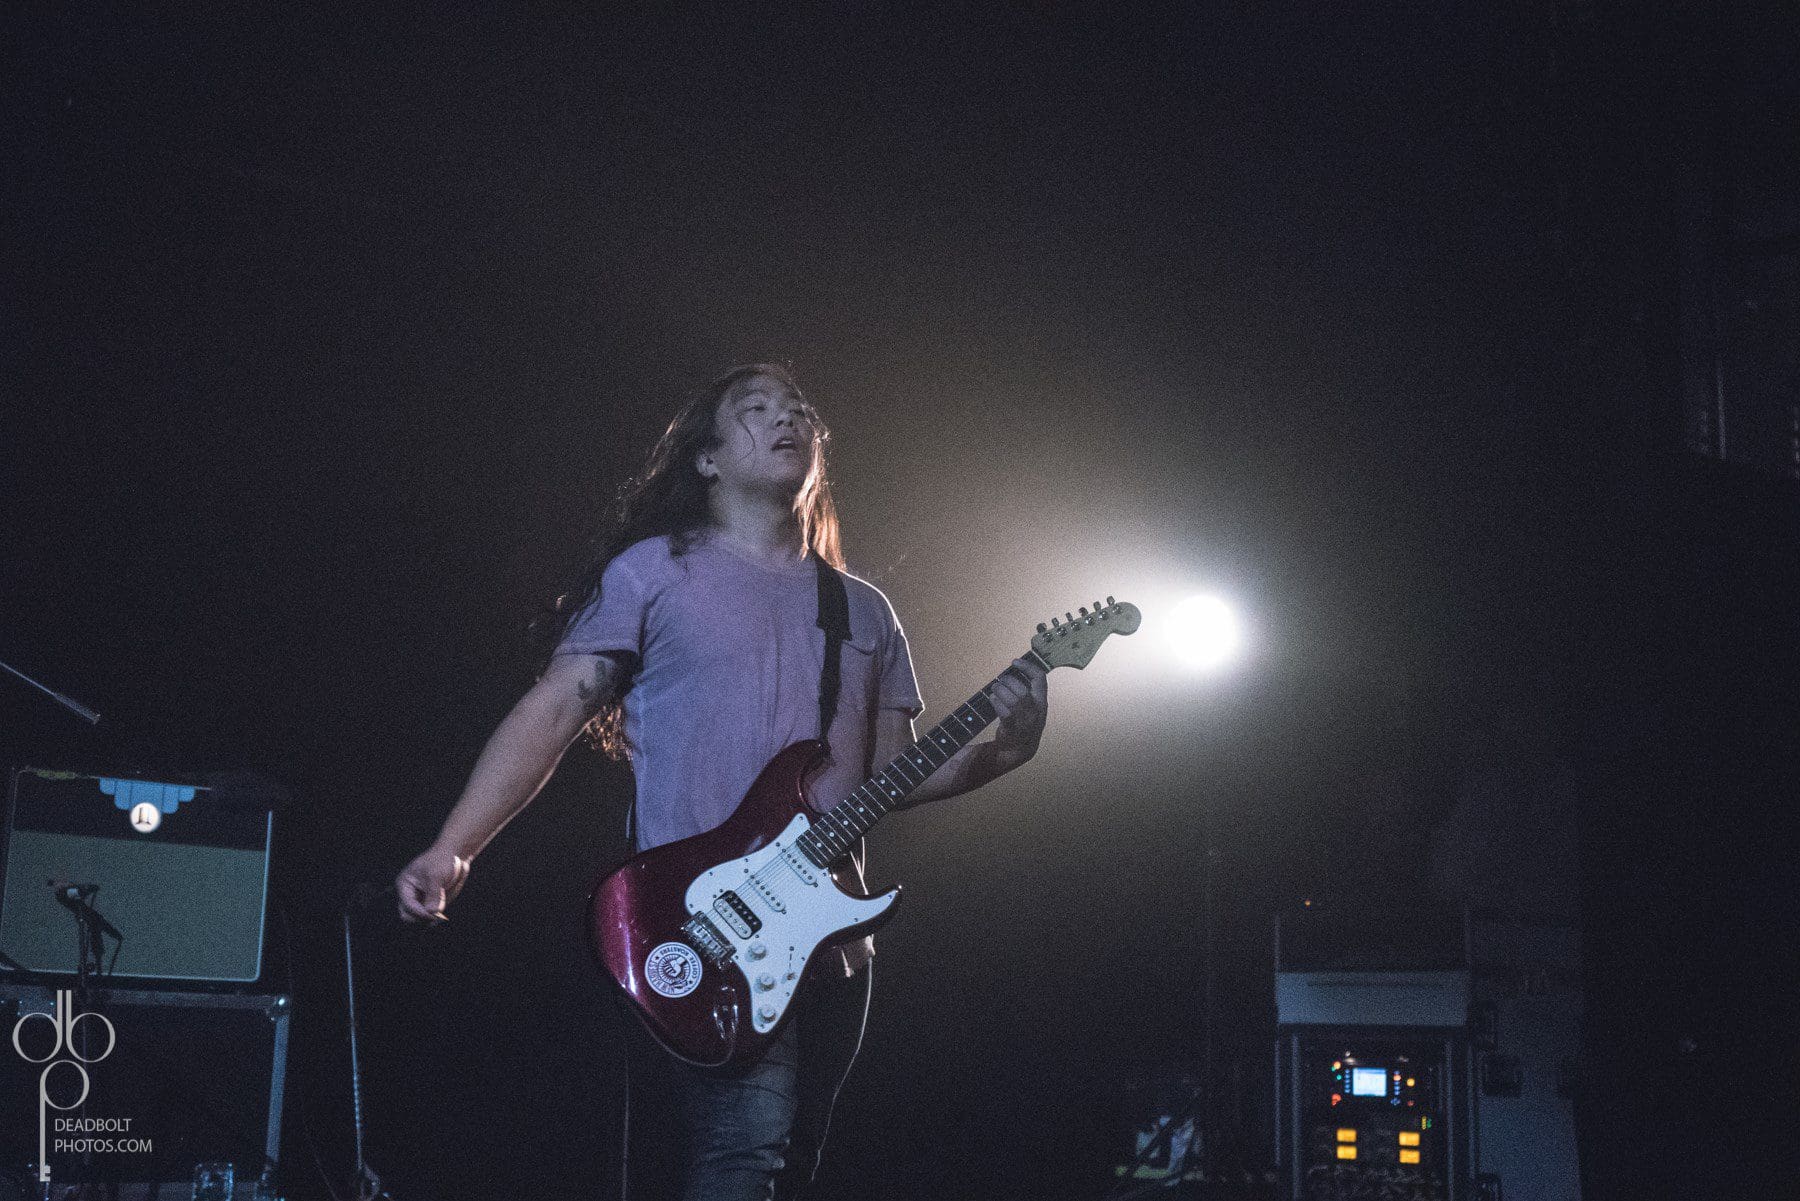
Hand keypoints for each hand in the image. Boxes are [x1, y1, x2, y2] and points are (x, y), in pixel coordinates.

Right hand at [395, 845, 469, 923]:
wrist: (454, 856)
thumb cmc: (441, 861)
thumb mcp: (436, 876)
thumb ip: (433, 895)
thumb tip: (432, 912)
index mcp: (404, 885)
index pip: (408, 906)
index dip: (420, 913)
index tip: (435, 915)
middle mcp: (409, 894)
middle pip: (408, 916)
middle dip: (421, 918)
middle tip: (436, 916)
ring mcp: (420, 899)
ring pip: (419, 918)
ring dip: (430, 918)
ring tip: (442, 916)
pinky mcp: (430, 902)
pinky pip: (430, 916)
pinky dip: (436, 917)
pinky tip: (443, 916)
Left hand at [989, 656, 1048, 770]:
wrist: (1020, 750)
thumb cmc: (1024, 723)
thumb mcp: (1031, 708)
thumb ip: (1027, 693)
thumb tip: (1010, 674)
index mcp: (1041, 702)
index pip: (1040, 679)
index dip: (1027, 667)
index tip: (1014, 662)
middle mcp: (1036, 711)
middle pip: (1023, 691)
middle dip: (1009, 682)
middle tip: (1000, 681)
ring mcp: (1025, 721)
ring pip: (1014, 701)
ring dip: (1001, 692)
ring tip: (994, 689)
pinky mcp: (1013, 729)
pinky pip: (1005, 713)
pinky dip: (996, 703)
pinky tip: (992, 699)